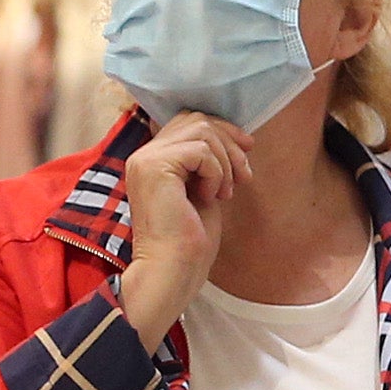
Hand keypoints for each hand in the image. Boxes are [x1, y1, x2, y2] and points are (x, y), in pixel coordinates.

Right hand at [117, 113, 250, 343]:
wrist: (174, 270)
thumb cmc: (190, 241)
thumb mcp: (204, 190)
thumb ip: (208, 163)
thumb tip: (235, 138)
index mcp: (152, 160)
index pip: (188, 121)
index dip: (222, 130)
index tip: (247, 150)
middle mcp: (143, 155)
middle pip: (196, 119)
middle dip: (229, 141)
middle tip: (245, 175)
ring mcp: (146, 159)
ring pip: (201, 131)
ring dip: (226, 161)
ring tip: (226, 192)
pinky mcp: (155, 168)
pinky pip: (200, 151)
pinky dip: (216, 173)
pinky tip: (212, 197)